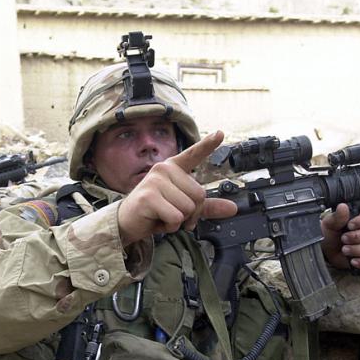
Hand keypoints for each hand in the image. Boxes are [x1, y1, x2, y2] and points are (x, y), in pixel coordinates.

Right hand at [117, 131, 237, 245]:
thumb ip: (206, 207)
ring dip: (180, 220)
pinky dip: (170, 226)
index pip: (193, 154)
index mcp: (173, 168)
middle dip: (191, 213)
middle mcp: (164, 169)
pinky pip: (176, 216)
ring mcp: (155, 181)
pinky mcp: (149, 196)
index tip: (221, 133)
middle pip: (199, 194)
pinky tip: (158, 221)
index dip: (208, 144)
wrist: (127, 222)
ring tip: (163, 216)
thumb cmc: (155, 212)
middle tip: (174, 215)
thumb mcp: (183, 208)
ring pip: (188, 207)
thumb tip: (232, 208)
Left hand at [321, 204, 359, 269]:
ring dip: (357, 249)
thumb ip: (337, 216)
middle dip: (358, 236)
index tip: (350, 225)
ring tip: (344, 249)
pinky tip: (352, 260)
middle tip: (344, 238)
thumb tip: (342, 206)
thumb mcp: (330, 223)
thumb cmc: (329, 234)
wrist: (325, 250)